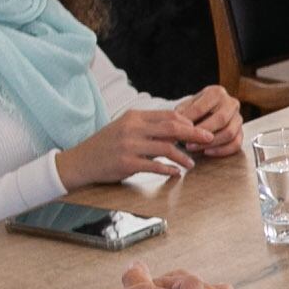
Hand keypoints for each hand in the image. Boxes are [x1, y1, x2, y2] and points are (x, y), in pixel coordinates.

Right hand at [58, 107, 206, 187]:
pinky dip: (168, 170)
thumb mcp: (125, 128)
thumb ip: (148, 127)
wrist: (80, 161)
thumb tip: (177, 129)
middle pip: (172, 128)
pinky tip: (176, 173)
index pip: (169, 115)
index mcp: (134, 116)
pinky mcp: (126, 163)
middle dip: (194, 134)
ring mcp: (129, 145)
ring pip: (166, 148)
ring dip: (183, 156)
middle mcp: (133, 128)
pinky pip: (154, 166)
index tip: (201, 129)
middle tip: (208, 139)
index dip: (189, 122)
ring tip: (192, 164)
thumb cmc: (106, 145)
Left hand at [170, 84, 242, 157]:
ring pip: (229, 133)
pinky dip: (221, 150)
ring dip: (211, 143)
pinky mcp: (241, 132)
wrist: (207, 113)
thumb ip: (181, 113)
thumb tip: (177, 123)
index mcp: (217, 92)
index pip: (201, 107)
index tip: (177, 130)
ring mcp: (238, 118)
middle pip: (220, 120)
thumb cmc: (195, 110)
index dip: (188, 121)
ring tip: (194, 148)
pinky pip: (236, 144)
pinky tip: (207, 152)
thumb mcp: (186, 106)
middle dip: (202, 133)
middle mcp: (231, 103)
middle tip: (187, 143)